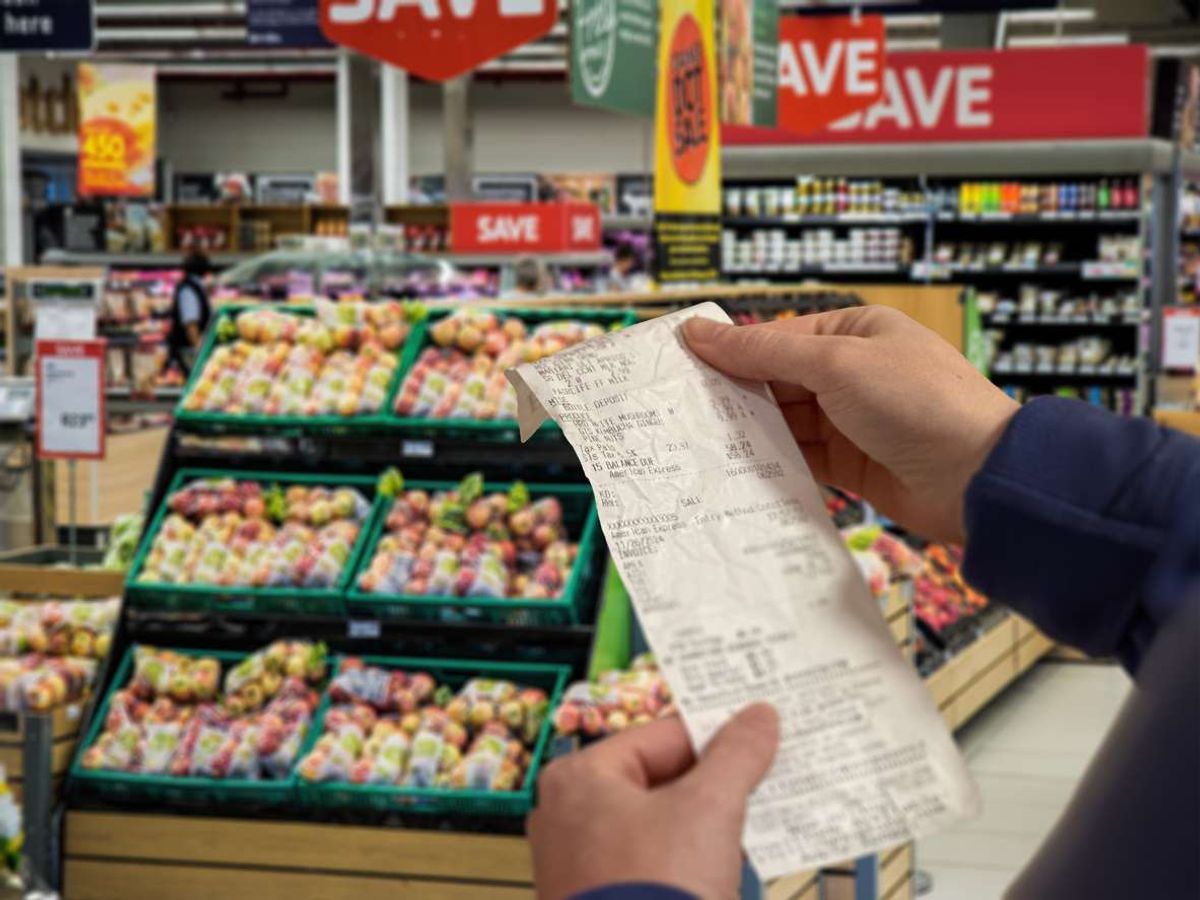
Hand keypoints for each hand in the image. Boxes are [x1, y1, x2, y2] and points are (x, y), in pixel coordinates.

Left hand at [528, 704, 778, 899]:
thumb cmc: (653, 893)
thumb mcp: (709, 808)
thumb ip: (736, 755)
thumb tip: (758, 717)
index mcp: (579, 777)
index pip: (661, 737)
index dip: (715, 736)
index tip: (756, 737)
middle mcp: (567, 815)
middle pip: (658, 780)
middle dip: (712, 786)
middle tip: (760, 780)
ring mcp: (579, 864)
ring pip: (657, 825)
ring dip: (705, 827)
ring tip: (752, 826)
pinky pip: (650, 863)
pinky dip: (687, 861)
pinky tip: (722, 869)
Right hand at [684, 307, 1017, 542]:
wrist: (979, 479)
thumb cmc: (918, 403)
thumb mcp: (836, 365)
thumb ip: (764, 352)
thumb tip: (700, 332)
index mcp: (854, 333)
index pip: (776, 338)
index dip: (728, 352)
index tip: (678, 365)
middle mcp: (851, 374)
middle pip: (775, 381)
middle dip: (733, 396)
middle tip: (677, 410)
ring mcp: (850, 421)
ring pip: (783, 422)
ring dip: (748, 432)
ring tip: (696, 441)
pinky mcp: (850, 465)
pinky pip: (799, 458)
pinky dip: (771, 462)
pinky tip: (736, 468)